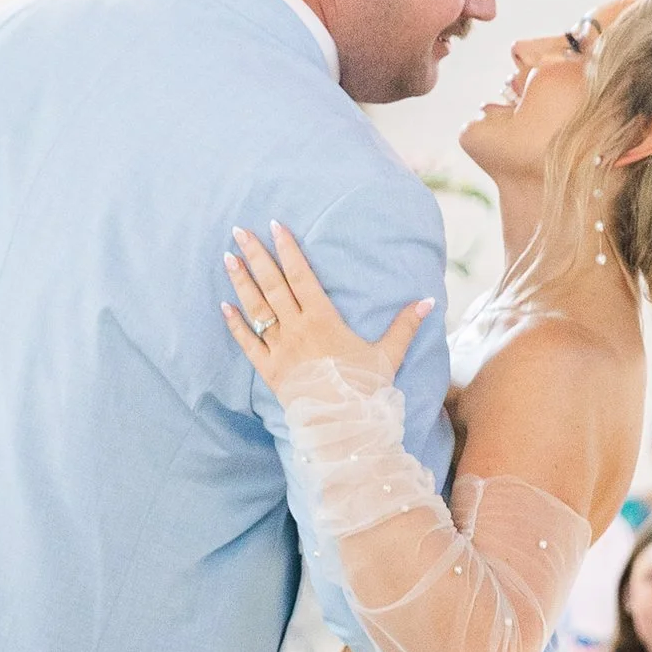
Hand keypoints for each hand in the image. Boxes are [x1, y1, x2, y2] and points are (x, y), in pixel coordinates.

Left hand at [222, 223, 434, 402]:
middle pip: (272, 285)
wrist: (343, 425)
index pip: (301, 276)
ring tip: (227, 258)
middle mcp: (296, 329)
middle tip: (239, 232)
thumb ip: (405, 325)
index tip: (275, 226)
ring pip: (256, 309)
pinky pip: (248, 344)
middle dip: (256, 256)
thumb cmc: (366, 389)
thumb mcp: (390, 354)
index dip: (288, 249)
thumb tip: (427, 300)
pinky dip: (235, 325)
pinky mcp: (269, 370)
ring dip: (241, 282)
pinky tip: (224, 306)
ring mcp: (280, 349)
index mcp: (323, 320)